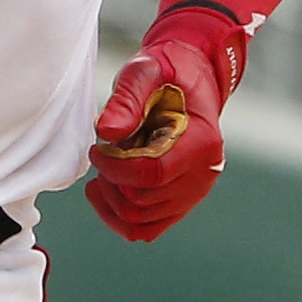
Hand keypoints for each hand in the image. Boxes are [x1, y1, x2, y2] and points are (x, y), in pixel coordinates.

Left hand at [83, 6, 249, 241]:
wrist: (192, 80)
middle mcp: (203, 174)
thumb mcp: (145, 71)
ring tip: (104, 171)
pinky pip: (146, 229)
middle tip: (103, 153)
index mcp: (201, 143)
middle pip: (142, 201)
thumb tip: (107, 132)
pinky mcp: (181, 202)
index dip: (116, 167)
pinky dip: (119, 217)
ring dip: (112, 200)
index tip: (98, 149)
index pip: (152, 174)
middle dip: (112, 180)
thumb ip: (126, 99)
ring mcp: (194, 193)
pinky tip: (106, 190)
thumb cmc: (167, 73)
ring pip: (141, 222)